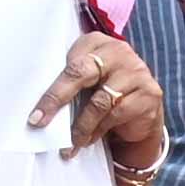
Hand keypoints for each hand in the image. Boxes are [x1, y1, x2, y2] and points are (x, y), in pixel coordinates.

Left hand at [37, 31, 163, 176]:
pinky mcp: (149, 93)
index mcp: (97, 42)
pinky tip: (90, 139)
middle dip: (58, 99)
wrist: (143, 110)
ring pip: (100, 102)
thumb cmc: (105, 92)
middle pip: (81, 74)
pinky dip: (99, 130)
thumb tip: (40, 107)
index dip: (51, 89)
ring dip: (81, 126)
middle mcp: (119, 52)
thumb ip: (69, 82)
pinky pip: (117, 114)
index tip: (35, 115)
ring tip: (71, 143)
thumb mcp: (86, 81)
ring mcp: (137, 72)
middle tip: (41, 122)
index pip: (70, 63)